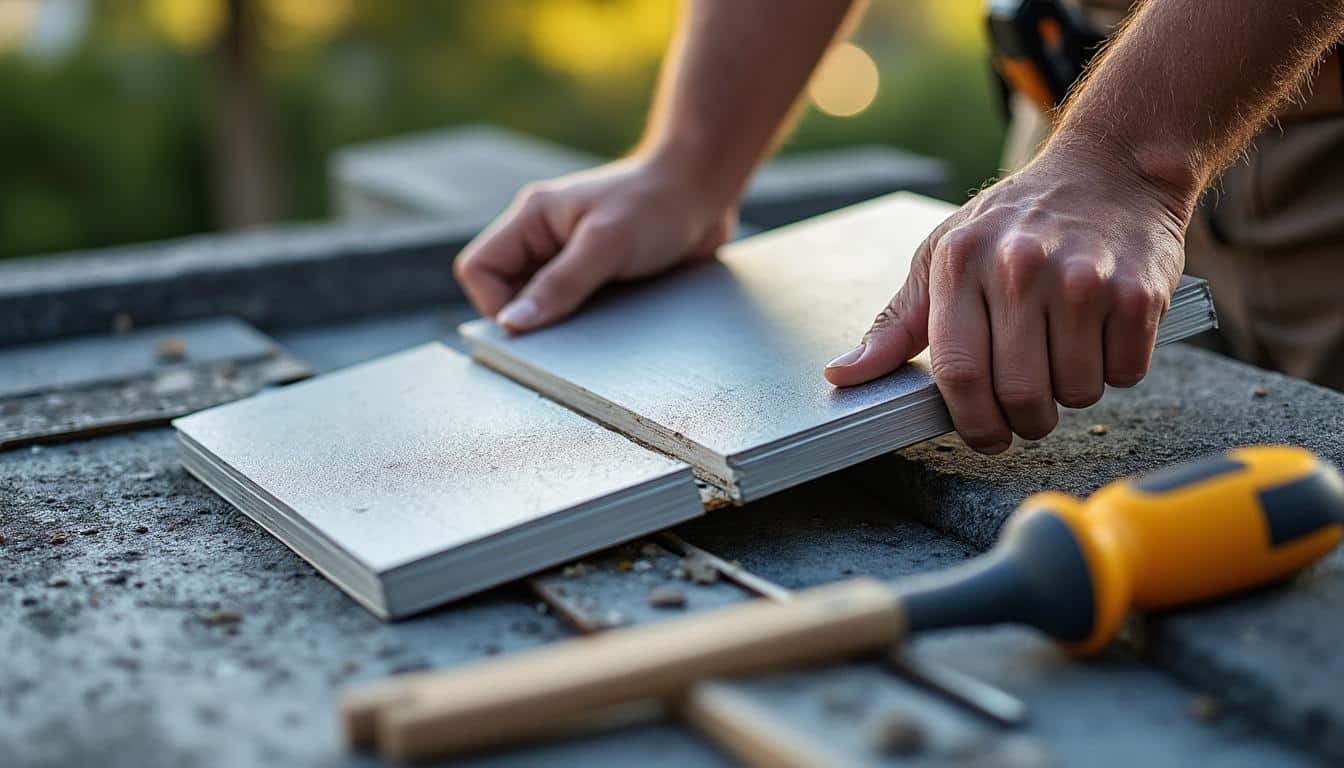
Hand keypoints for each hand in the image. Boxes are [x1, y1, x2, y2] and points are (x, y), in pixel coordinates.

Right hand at [454, 156, 735, 331]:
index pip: (478, 269)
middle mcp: (543, 237)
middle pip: (505, 291)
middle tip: (572, 326)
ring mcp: (568, 256)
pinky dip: (586, 320)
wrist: (705, 190)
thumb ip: (559, 285)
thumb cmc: (657, 204)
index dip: (494, 303)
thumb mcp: (606, 245)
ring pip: (540, 303)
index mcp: (531, 218)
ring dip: (563, 321)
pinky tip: (614, 316)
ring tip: (599, 316)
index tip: (533, 323)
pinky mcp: (596, 272)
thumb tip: (512, 324)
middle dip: (531, 316)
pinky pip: (574, 307)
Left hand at [823, 146, 1187, 453]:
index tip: (984, 436)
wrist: (1110, 170)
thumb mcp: (942, 258)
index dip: (971, 421)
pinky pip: (1126, 372)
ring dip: (1073, 391)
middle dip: (1024, 421)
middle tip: (1029, 411)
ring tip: (1066, 353)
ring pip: (1077, 390)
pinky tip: (1102, 335)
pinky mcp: (1138, 290)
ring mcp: (1083, 279)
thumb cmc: (1015, 222)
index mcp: (961, 264)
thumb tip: (842, 375)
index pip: (959, 372)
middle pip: (1020, 393)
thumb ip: (896, 324)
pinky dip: (1116, 370)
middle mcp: (1020, 269)